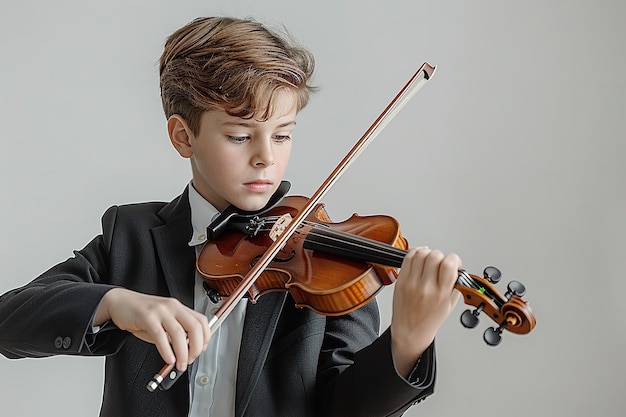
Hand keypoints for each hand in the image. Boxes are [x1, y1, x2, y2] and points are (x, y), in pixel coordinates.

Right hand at [94, 288, 209, 370]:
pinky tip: (168, 359)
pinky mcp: (147, 316)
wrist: (120, 303)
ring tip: (180, 364)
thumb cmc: (141, 315)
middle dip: (196, 347)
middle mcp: (172, 307)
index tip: (201, 350)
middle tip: (191, 360)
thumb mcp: (162, 324)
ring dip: (182, 353)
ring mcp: (160, 310)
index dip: (205, 338)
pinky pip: (160, 335)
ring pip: (179, 333)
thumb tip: (185, 353)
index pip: (201, 321)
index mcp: (179, 308)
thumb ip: (174, 336)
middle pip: (194, 327)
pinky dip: (166, 350)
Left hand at [390, 246, 461, 376]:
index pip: (449, 264)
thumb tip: (456, 269)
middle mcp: (425, 287)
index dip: (454, 259)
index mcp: (440, 294)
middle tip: (440, 263)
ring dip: (428, 253)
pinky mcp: (401, 280)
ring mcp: (411, 283)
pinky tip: (420, 257)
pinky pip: (408, 258)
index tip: (454, 263)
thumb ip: (454, 286)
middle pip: (434, 255)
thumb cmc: (428, 321)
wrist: (409, 332)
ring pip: (420, 253)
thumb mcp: (449, 305)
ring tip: (429, 260)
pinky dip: (415, 253)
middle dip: (441, 256)